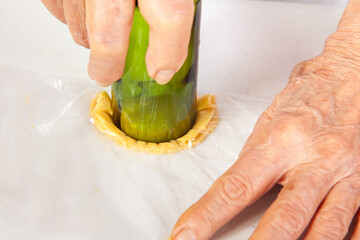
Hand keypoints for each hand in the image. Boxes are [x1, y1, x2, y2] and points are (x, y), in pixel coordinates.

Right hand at [41, 0, 193, 85]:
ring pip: (79, 24)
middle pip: (109, 33)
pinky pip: (57, 6)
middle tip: (108, 75)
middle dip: (109, 63)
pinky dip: (67, 18)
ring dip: (89, 41)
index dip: (168, 52)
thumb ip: (173, 5)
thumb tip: (167, 44)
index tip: (162, 72)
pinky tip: (79, 17)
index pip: (170, 16)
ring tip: (97, 41)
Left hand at [170, 1, 359, 238]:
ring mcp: (347, 173)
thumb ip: (256, 161)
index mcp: (281, 141)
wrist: (352, 75)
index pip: (236, 187)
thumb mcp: (269, 122)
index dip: (207, 216)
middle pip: (285, 216)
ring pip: (326, 229)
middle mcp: (316, 159)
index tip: (186, 234)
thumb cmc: (307, 96)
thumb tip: (236, 194)